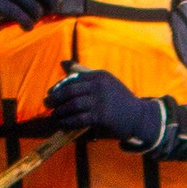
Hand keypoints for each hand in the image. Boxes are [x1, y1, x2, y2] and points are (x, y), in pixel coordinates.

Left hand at [39, 66, 171, 148]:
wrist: (139, 117)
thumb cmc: (119, 100)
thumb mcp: (104, 82)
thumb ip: (84, 73)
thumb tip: (63, 63)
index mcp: (99, 75)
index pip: (73, 79)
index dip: (59, 87)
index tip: (50, 93)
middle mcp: (99, 86)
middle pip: (70, 91)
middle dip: (55, 98)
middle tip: (47, 104)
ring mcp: (101, 101)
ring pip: (73, 105)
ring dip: (60, 112)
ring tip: (54, 116)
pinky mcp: (102, 116)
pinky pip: (79, 119)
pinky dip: (68, 122)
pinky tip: (62, 124)